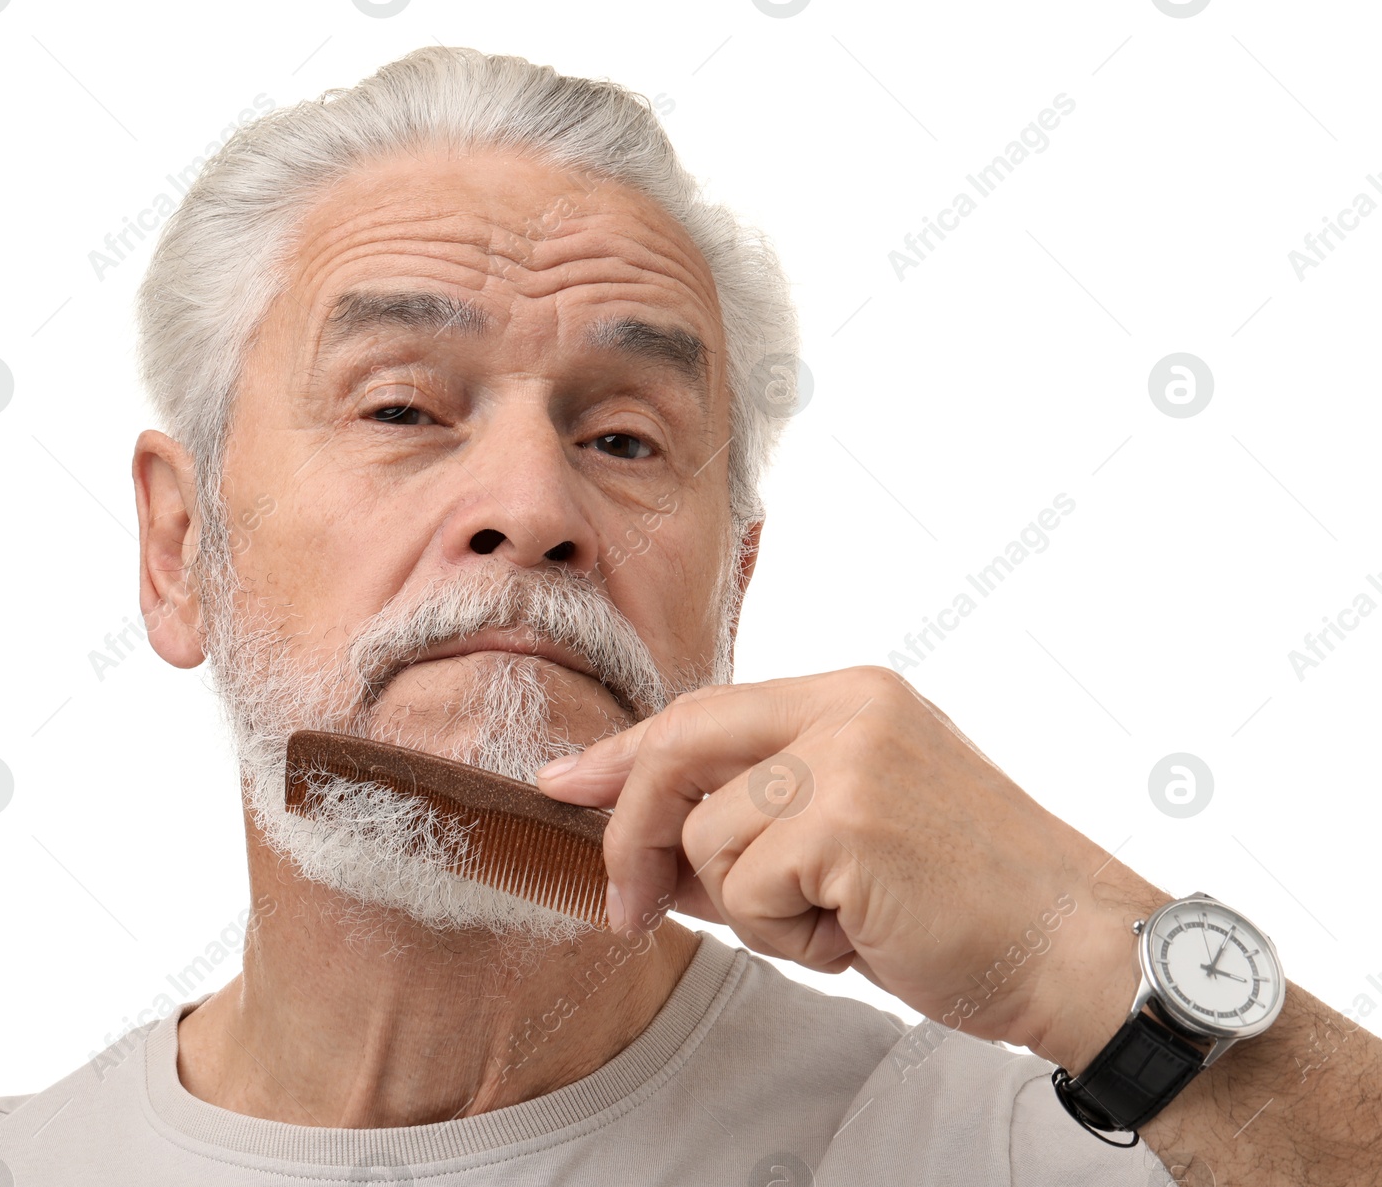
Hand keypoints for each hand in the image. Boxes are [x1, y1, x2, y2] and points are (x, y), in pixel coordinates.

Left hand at [535, 666, 1170, 1065]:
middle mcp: (848, 707)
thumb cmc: (968, 903)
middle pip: (680, 746)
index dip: (626, 752)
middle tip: (629, 907)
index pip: (703, 710)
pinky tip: (860, 935)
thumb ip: (756, 822)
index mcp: (851, 697)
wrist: (1076, 948)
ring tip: (843, 920)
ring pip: (708, 837)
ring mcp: (848, 757)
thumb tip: (649, 848)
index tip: (570, 783)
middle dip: (634, 833)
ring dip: (756, 909)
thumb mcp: (852, 838)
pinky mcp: (847, 820)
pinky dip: (787, 937)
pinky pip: (745, 890)